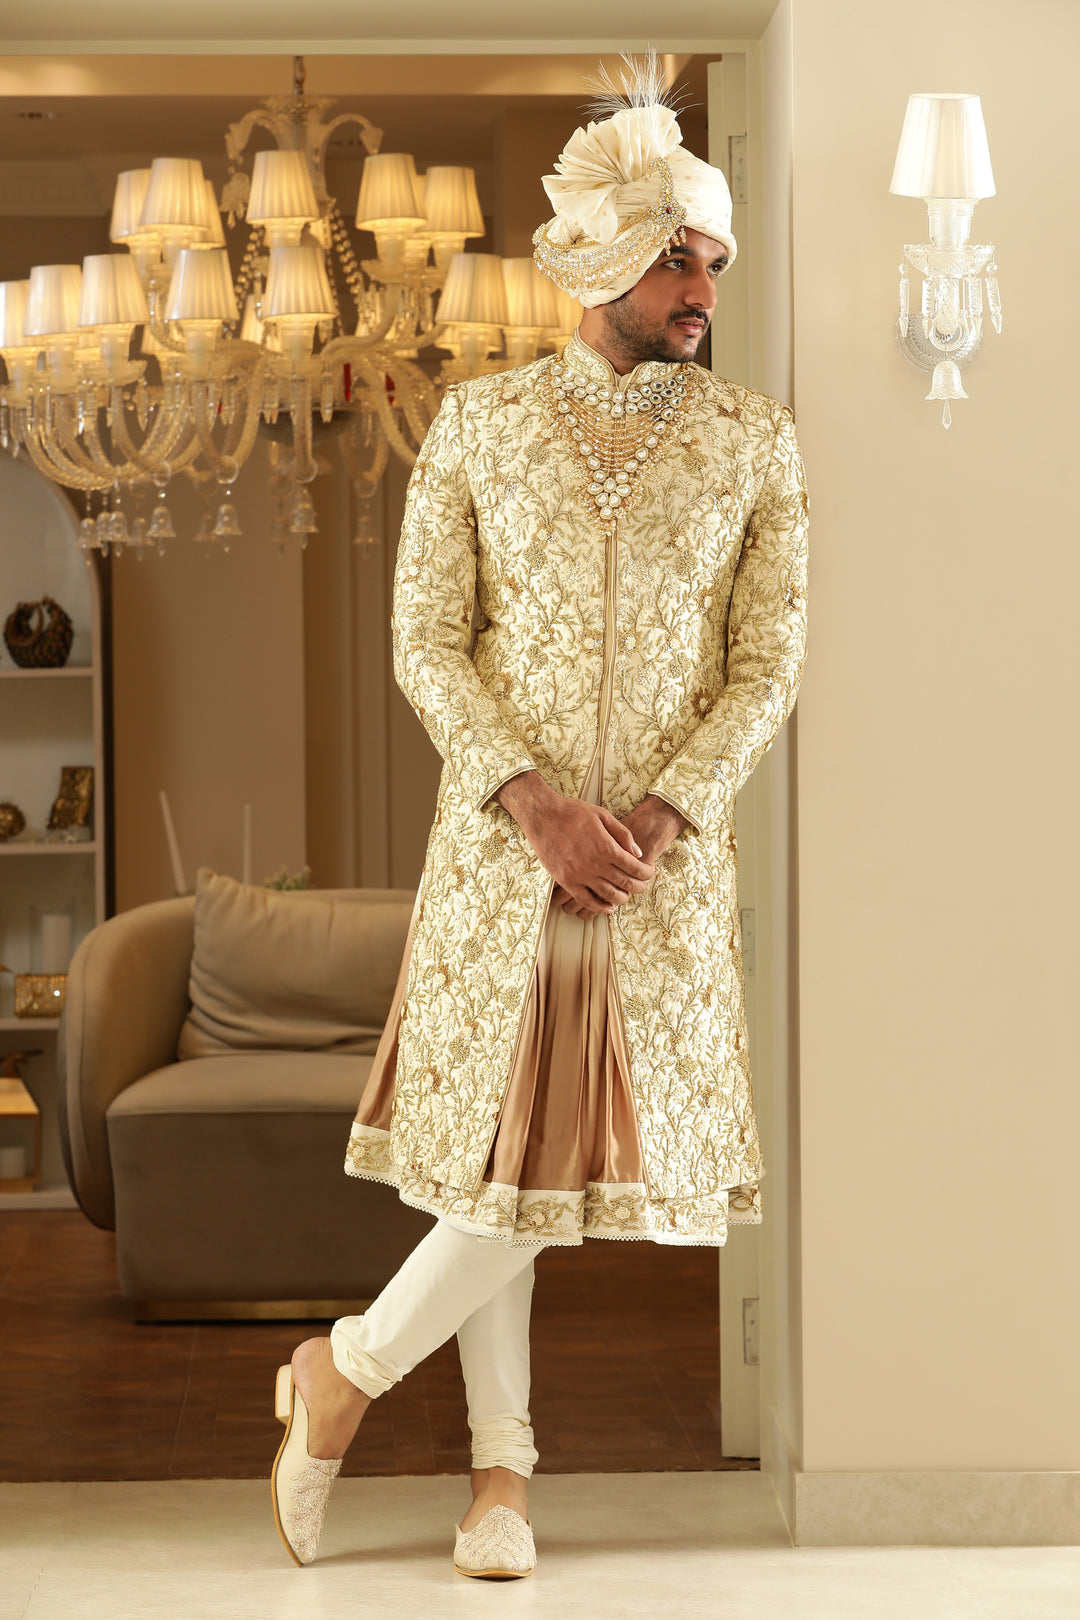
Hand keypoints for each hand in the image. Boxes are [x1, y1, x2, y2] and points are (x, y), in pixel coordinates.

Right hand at [495, 771, 654, 915]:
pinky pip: (586, 901)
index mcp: (607, 847)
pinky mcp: (566, 881)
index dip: (647, 872)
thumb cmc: (573, 812)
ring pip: (609, 895)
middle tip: (643, 885)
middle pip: (626, 883)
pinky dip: (600, 907)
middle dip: (639, 886)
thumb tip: (639, 853)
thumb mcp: (602, 815)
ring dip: (623, 898)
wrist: (542, 816)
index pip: (635, 867)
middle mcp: (595, 864)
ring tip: (627, 895)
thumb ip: (623, 834)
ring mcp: (580, 875)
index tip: (649, 871)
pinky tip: (608, 908)